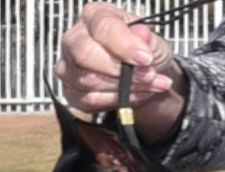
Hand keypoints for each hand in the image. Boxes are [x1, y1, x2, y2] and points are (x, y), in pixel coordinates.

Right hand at [55, 2, 184, 140]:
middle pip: (85, 54)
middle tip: (148, 76)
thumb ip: (149, 40)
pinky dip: (117, 101)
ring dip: (124, 88)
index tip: (146, 58)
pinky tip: (135, 95)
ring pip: (89, 80)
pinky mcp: (72, 92)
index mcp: (94, 16)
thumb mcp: (154, 44)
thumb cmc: (144, 55)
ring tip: (148, 86)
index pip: (102, 27)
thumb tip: (142, 34)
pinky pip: (90, 100)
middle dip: (121, 70)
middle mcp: (75, 39)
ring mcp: (70, 66)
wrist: (145, 80)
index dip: (125, 45)